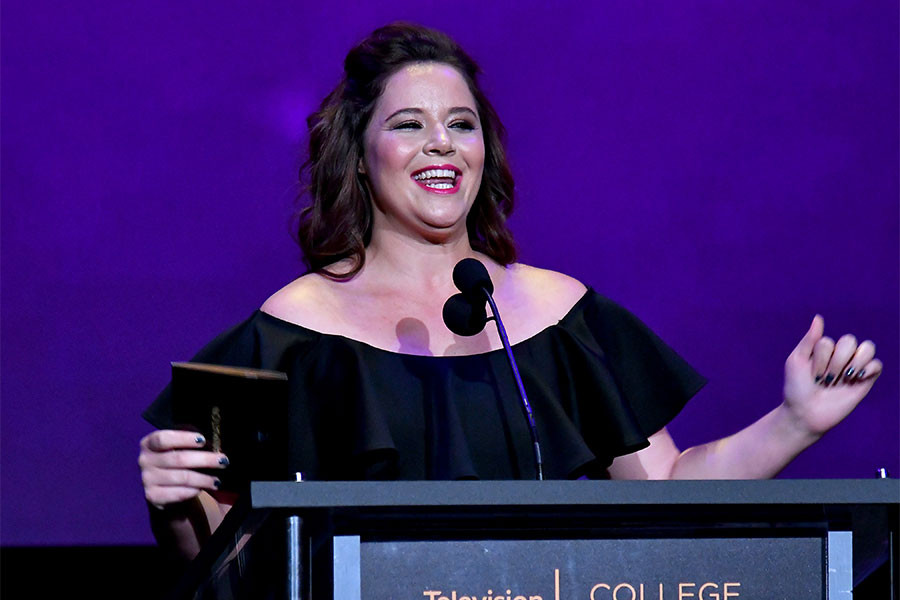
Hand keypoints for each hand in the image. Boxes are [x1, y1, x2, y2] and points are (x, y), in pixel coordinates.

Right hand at [139, 430, 228, 509]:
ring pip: (181, 477)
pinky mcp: (152, 496)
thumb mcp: (181, 446)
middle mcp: (144, 460)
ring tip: (217, 480)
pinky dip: (193, 491)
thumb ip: (190, 440)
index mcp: (149, 443)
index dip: (184, 438)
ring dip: (203, 479)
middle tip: (223, 461)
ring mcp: (146, 479)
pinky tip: (203, 488)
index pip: (163, 438)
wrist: (167, 487)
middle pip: (178, 459)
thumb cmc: (178, 461)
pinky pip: (177, 493)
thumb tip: (210, 441)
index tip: (203, 440)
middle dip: (204, 459)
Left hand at [782, 315, 881, 436]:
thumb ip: (809, 339)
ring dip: (852, 364)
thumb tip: (819, 317)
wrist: (806, 413)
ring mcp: (854, 366)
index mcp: (823, 348)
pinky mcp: (866, 380)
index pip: (829, 341)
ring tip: (843, 379)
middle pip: (849, 340)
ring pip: (867, 347)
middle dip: (835, 362)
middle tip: (825, 380)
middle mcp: (839, 354)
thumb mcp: (796, 361)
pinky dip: (868, 369)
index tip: (811, 376)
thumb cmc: (797, 387)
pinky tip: (856, 378)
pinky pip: (877, 364)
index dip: (820, 359)